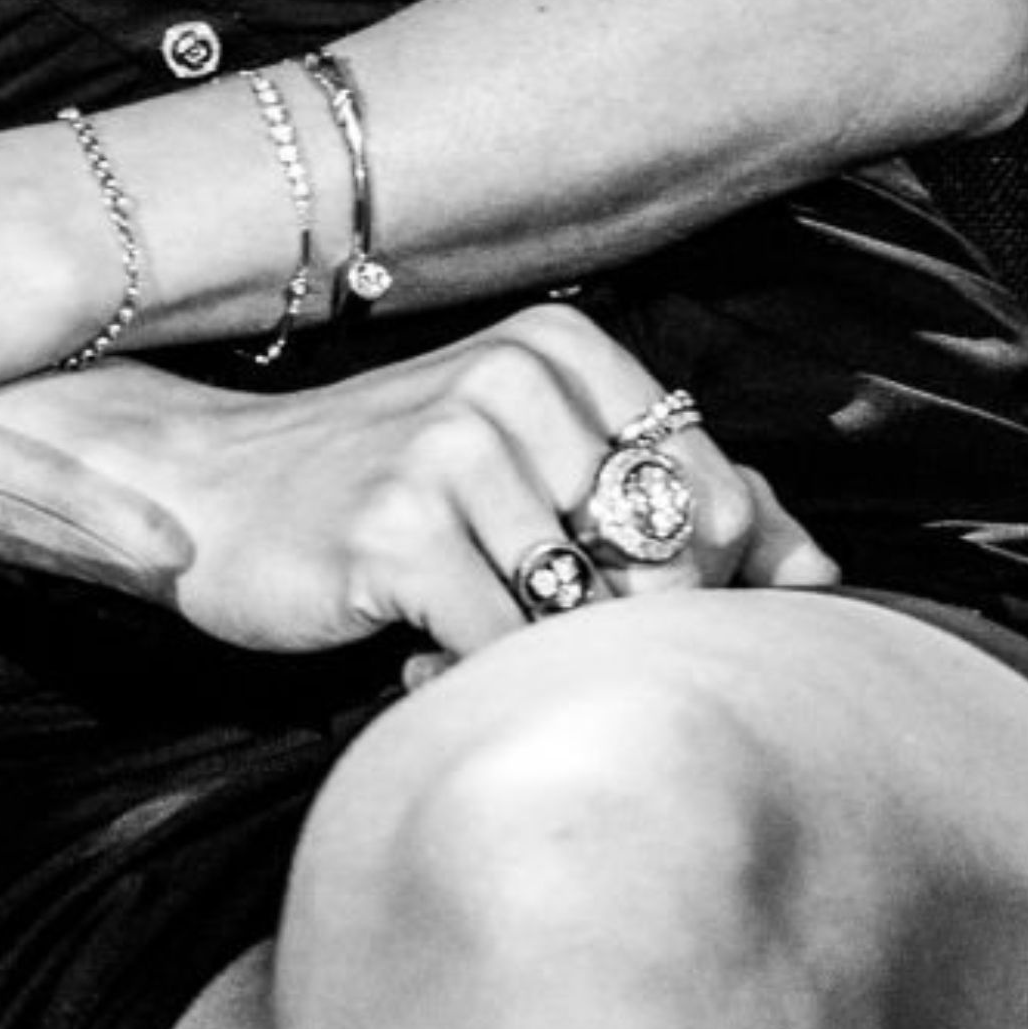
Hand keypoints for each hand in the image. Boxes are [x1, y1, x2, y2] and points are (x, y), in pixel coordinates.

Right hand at [0, 307, 835, 670]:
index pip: (709, 495)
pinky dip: (469, 682)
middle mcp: (511, 379)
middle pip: (661, 563)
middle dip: (616, 633)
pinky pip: (502, 654)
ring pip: (584, 618)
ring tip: (460, 637)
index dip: (691, 585)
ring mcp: (452, 448)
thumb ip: (680, 503)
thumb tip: (822, 567)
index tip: (611, 603)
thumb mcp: (534, 468)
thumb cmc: (382, 490)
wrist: (205, 495)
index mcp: (561, 346)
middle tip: (526, 631)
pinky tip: (414, 653)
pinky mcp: (397, 530)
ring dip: (533, 664)